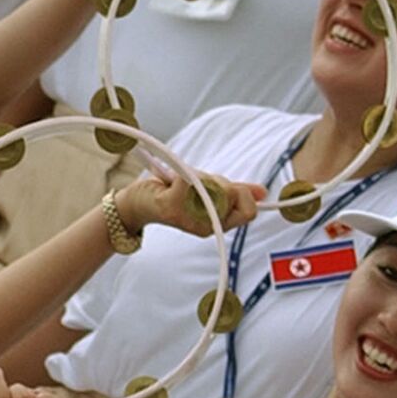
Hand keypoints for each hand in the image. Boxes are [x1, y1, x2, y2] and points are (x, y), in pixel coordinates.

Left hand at [112, 171, 261, 237]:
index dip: (244, 195)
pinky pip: (191, 177)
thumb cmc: (171, 196)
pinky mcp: (170, 205)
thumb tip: (262, 192)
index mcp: (216, 225)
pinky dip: (183, 171)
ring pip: (213, 183)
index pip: (248, 212)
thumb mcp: (209, 194)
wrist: (134, 204)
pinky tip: (172, 179)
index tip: (230, 188)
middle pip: (233, 193)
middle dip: (219, 180)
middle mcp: (205, 226)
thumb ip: (235, 193)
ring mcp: (188, 217)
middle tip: (199, 182)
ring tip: (183, 182)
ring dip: (200, 175)